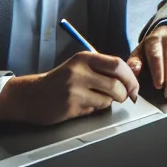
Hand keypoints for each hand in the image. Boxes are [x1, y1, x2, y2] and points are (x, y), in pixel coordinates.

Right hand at [0, 50, 138, 126]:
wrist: (31, 95)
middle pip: (117, 83)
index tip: (134, 86)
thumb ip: (102, 69)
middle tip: (126, 97)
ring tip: (96, 98)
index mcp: (84, 58)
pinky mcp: (71, 106)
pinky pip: (95, 108)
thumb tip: (131, 77)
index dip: (130, 77)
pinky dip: (95, 108)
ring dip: (109, 101)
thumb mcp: (79, 66)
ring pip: (108, 98)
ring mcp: (75, 89)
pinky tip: (83, 105)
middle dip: (126, 92)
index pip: (117, 64)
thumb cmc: (60, 81)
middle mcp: (80, 71)